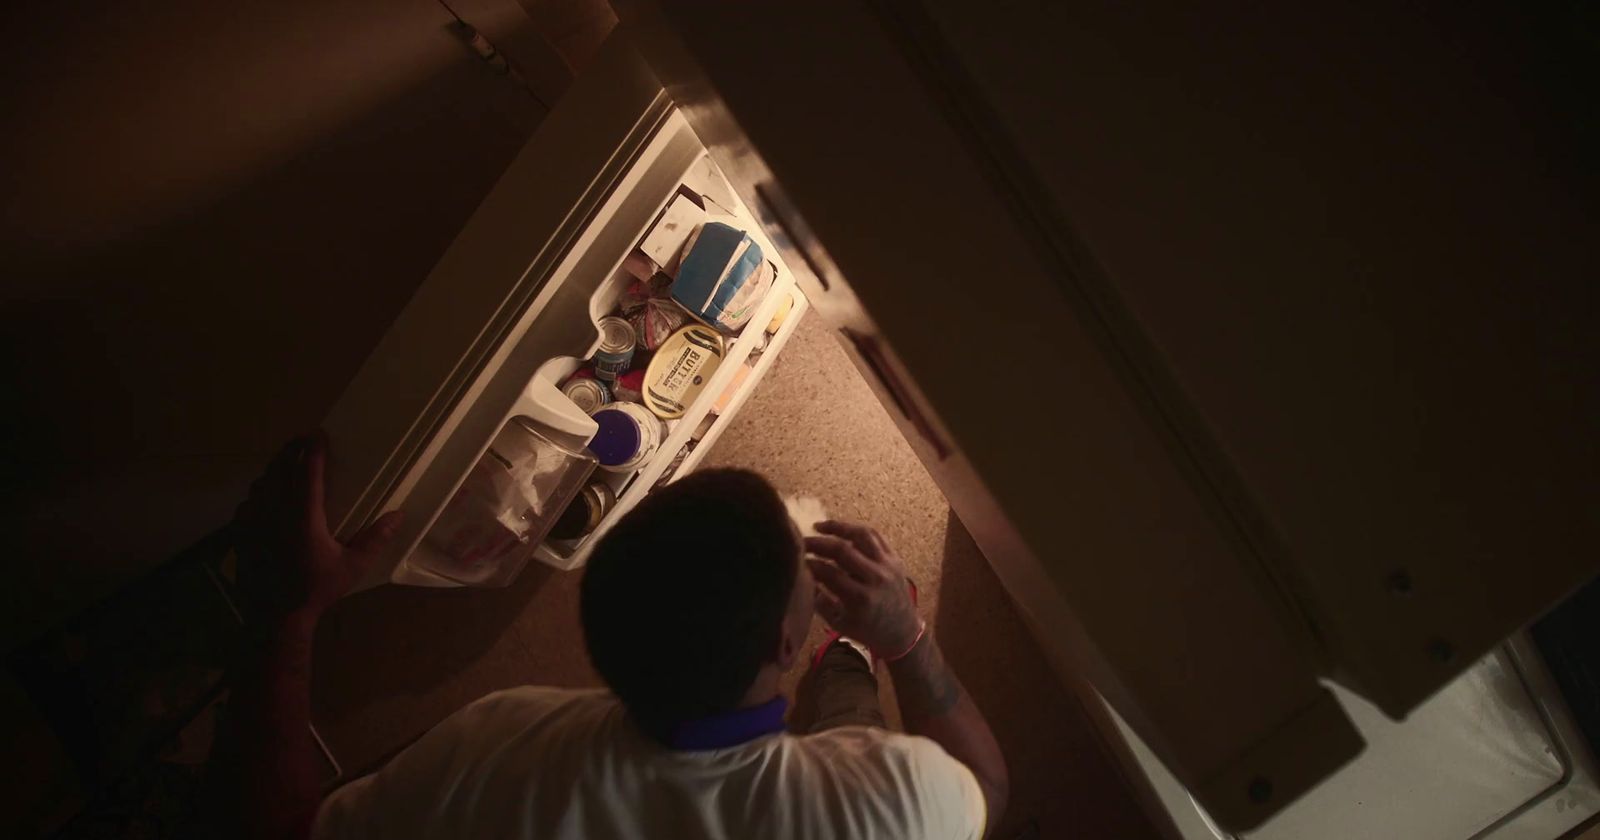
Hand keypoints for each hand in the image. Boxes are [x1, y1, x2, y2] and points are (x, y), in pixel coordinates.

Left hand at [231, 432, 403, 625]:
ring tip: (285, 460)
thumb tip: (398, 514)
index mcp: (304, 518)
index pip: (308, 474)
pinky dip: (259, 490)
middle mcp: (276, 514)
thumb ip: (375, 538)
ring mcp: (254, 522)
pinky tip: (264, 492)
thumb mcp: (353, 566)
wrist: (276, 616)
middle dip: (291, 450)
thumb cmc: (317, 588)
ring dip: (274, 468)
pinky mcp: (242, 533)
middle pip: (280, 470)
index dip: (314, 452)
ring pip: (261, 483)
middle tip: (302, 438)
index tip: (319, 434)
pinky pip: (248, 502)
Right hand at [805, 520, 920, 655]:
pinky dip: (857, 530)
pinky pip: (875, 537)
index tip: (796, 560)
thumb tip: (803, 578)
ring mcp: (887, 566)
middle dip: (818, 543)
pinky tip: (842, 530)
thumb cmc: (867, 631)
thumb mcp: (839, 623)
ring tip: (819, 526)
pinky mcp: (895, 559)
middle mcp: (875, 578)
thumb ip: (820, 601)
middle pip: (843, 550)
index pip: (829, 573)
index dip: (810, 564)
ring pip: (862, 535)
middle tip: (801, 541)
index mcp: (860, 599)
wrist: (902, 632)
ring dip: (838, 527)